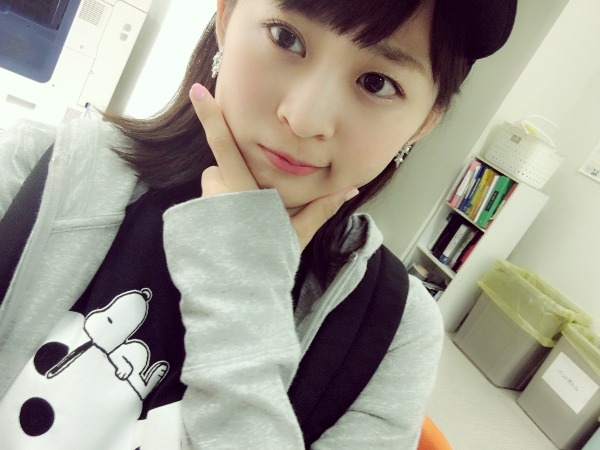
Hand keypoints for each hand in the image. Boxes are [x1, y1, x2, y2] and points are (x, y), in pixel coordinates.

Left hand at [189, 83, 357, 248]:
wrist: (239, 295)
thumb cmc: (268, 263)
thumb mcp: (297, 234)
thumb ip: (321, 208)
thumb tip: (350, 189)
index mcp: (245, 191)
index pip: (225, 146)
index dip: (211, 117)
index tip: (198, 91)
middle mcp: (219, 195)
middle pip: (220, 170)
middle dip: (232, 180)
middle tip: (248, 207)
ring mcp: (202, 209)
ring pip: (212, 187)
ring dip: (222, 196)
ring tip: (235, 224)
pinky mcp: (191, 223)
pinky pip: (202, 206)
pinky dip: (213, 213)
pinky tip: (225, 234)